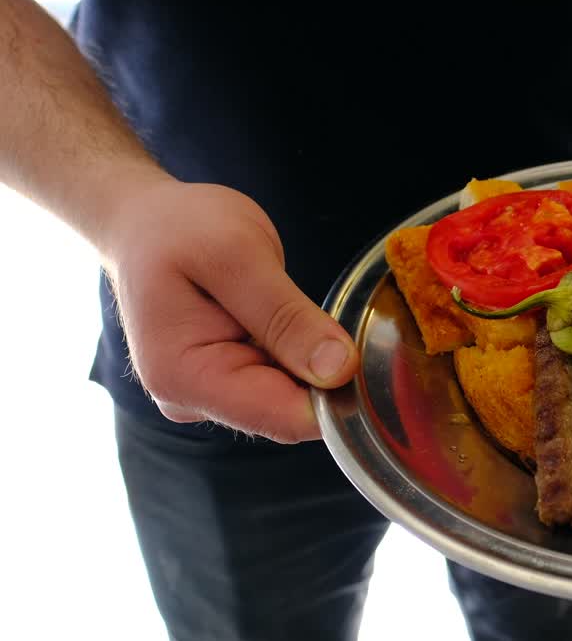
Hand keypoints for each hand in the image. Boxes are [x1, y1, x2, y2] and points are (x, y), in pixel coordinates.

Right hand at [99, 179, 357, 442]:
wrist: (145, 221)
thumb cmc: (181, 228)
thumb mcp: (239, 255)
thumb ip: (286, 316)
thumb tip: (339, 371)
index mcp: (185, 378)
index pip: (285, 418)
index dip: (336, 393)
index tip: (357, 350)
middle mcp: (192, 401)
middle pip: (292, 411)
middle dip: (321, 371)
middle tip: (314, 310)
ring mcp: (208, 395)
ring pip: (292, 396)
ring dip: (308, 358)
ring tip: (287, 306)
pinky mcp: (225, 382)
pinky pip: (283, 380)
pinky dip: (296, 352)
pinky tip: (282, 318)